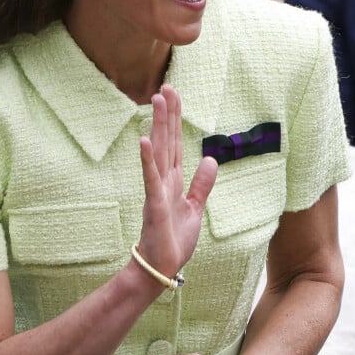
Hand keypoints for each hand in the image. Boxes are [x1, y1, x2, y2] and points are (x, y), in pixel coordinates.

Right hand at [138, 84, 216, 279]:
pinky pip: (151, 179)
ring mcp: (157, 191)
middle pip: (166, 141)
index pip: (174, 143)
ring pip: (159, 152)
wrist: (162, 267)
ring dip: (157, 126)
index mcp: (173, 181)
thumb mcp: (195, 208)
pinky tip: (145, 141)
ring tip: (156, 102)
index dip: (174, 119)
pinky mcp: (154, 206)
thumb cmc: (174, 240)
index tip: (173, 94)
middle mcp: (163, 181)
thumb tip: (209, 159)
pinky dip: (148, 160)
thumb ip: (201, 184)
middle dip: (167, 114)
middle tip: (166, 87)